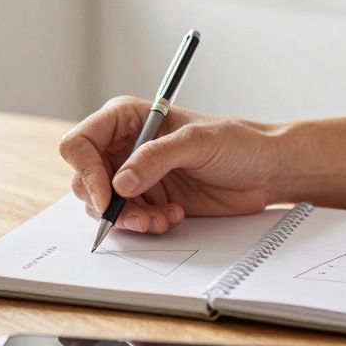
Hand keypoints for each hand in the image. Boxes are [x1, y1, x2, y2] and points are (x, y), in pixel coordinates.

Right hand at [59, 97, 278, 233]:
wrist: (264, 171)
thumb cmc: (236, 143)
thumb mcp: (197, 143)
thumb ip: (156, 158)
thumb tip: (119, 183)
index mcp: (126, 119)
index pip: (81, 143)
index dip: (86, 171)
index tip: (107, 196)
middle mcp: (124, 147)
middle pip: (84, 179)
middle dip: (108, 204)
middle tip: (138, 216)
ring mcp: (134, 176)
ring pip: (103, 206)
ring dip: (129, 219)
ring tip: (162, 218)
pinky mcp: (148, 201)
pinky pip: (128, 221)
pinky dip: (145, 225)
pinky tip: (172, 217)